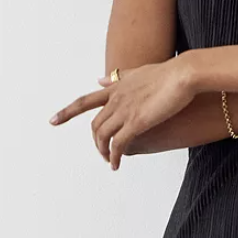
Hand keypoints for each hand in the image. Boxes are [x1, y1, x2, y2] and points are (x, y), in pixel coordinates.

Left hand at [48, 60, 196, 168]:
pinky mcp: (137, 122)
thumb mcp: (139, 72)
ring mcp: (125, 110)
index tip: (52, 121)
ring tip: (110, 162)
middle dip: (95, 142)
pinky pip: (118, 144)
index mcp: (116, 87)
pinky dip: (114, 157)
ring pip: (103, 136)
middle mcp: (116, 99)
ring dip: (103, 151)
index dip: (67, 112)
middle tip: (102, 153)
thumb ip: (119, 77)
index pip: (85, 101)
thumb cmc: (170, 73)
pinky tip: (116, 165)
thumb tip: (98, 79)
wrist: (184, 73)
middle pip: (95, 125)